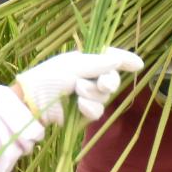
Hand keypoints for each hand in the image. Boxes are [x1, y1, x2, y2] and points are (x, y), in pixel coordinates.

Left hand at [15, 47, 145, 124]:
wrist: (33, 102)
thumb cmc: (50, 77)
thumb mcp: (74, 65)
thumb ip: (98, 63)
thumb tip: (118, 59)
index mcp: (86, 61)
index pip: (110, 58)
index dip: (124, 60)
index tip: (138, 64)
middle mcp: (88, 77)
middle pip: (113, 80)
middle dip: (110, 81)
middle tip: (103, 83)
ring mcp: (86, 96)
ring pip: (105, 97)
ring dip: (92, 93)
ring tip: (76, 90)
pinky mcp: (83, 113)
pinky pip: (97, 111)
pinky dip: (89, 108)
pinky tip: (79, 105)